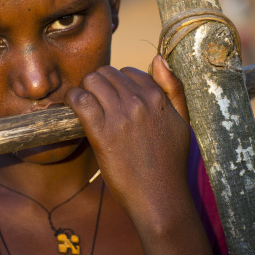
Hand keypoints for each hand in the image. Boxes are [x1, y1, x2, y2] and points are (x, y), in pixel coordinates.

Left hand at [66, 56, 212, 254]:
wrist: (159, 196)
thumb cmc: (170, 161)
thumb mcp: (182, 120)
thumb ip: (173, 88)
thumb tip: (158, 58)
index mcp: (157, 97)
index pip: (127, 71)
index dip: (116, 83)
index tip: (111, 97)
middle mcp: (138, 101)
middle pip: (106, 73)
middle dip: (98, 83)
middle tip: (95, 100)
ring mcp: (120, 116)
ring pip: (91, 81)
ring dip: (84, 89)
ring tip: (84, 104)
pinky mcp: (101, 132)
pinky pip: (79, 100)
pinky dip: (72, 99)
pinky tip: (73, 108)